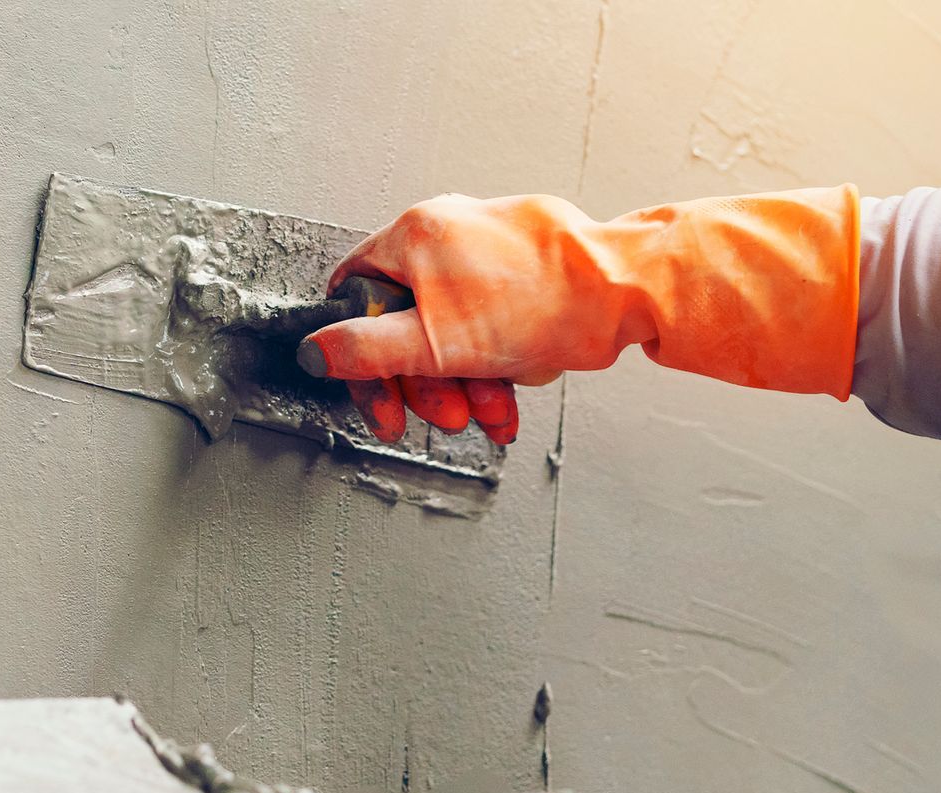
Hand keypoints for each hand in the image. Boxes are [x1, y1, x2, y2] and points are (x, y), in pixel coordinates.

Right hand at [302, 186, 859, 442]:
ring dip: (468, 381)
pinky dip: (500, 359)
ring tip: (491, 411)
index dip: (358, 354)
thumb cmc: (540, 305)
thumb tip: (314, 353)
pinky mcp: (529, 263)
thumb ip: (364, 351)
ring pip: (456, 326)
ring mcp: (491, 245)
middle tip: (444, 416)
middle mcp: (449, 229)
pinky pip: (494, 319)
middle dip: (428, 380)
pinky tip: (518, 383)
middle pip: (409, 319)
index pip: (354, 294)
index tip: (379, 395)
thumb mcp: (432, 344)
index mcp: (414, 236)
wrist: (626, 290)